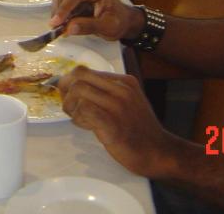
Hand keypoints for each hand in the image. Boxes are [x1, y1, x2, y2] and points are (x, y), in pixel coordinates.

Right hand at [49, 0, 142, 40]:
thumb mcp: (107, 27)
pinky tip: (64, 20)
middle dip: (58, 9)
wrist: (121, 19)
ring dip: (57, 8)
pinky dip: (58, 9)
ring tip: (61, 24)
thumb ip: (88, 26)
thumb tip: (69, 28)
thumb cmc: (117, 21)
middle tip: (56, 26)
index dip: (63, 9)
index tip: (56, 23)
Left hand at [59, 67, 177, 177]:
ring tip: (79, 119)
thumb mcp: (128, 102)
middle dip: (65, 91)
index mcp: (124, 81)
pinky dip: (78, 118)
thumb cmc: (140, 130)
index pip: (85, 71)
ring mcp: (117, 105)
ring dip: (71, 106)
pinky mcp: (112, 123)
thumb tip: (75, 86)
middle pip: (79, 76)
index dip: (70, 82)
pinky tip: (86, 127)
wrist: (158, 153)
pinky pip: (84, 109)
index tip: (67, 95)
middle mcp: (121, 89)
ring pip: (78, 91)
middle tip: (68, 107)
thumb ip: (107, 92)